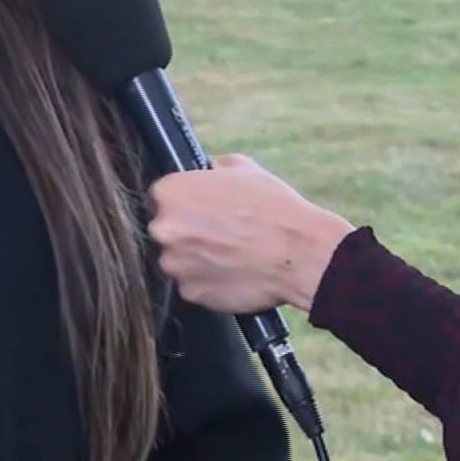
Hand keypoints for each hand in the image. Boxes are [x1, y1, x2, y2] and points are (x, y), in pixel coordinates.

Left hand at [148, 154, 354, 314]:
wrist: (298, 252)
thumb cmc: (272, 205)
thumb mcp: (242, 168)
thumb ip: (213, 167)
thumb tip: (207, 169)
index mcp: (171, 192)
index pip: (161, 196)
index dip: (184, 202)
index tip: (201, 209)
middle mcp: (164, 229)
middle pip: (166, 230)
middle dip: (187, 231)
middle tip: (219, 232)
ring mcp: (175, 264)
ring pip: (178, 260)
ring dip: (196, 258)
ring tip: (230, 254)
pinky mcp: (190, 293)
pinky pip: (193, 285)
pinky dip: (208, 281)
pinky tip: (233, 272)